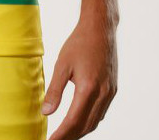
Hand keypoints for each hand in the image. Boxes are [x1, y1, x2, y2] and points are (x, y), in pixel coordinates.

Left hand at [43, 18, 117, 139]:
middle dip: (70, 136)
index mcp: (88, 88)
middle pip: (86, 125)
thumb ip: (54, 91)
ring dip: (81, 130)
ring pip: (95, 121)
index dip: (61, 135)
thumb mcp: (62, 65)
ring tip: (65, 134)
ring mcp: (110, 92)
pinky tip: (80, 120)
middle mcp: (103, 93)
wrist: (101, 29)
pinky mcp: (113, 89)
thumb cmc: (79, 43)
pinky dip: (90, 120)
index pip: (73, 121)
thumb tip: (46, 112)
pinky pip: (101, 112)